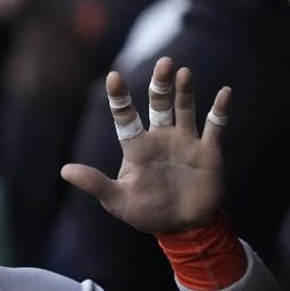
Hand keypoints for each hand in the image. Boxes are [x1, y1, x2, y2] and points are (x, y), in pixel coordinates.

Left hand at [61, 57, 230, 232]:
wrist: (182, 228)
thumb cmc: (146, 212)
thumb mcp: (116, 200)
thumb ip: (95, 183)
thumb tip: (64, 170)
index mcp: (137, 147)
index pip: (125, 117)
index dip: (120, 97)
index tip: (113, 76)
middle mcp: (160, 138)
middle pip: (159, 104)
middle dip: (160, 85)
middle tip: (164, 63)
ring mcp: (185, 142)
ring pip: (184, 109)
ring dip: (185, 91)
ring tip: (183, 72)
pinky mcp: (208, 151)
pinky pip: (215, 126)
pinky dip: (220, 110)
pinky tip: (225, 93)